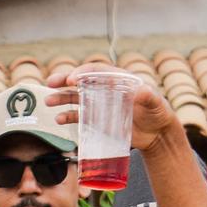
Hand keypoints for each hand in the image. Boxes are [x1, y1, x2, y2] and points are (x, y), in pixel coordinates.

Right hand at [44, 66, 182, 154]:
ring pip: (76, 97)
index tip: (72, 79)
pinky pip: (79, 116)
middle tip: (50, 83)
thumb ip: (149, 97)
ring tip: (48, 102)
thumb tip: (142, 91)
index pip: (97, 71)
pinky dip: (68, 116)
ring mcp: (100, 104)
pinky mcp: (98, 119)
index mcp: (118, 79)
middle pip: (82, 81)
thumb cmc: (158, 114)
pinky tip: (59, 119)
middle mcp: (106, 89)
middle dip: (64, 81)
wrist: (157, 134)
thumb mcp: (156, 104)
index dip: (83, 73)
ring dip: (61, 98)